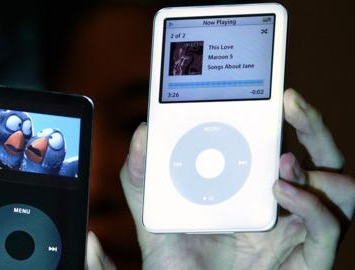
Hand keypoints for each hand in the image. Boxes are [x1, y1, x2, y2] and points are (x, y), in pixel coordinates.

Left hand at [120, 88, 354, 269]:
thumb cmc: (170, 251)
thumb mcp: (150, 207)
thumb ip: (140, 173)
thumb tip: (143, 132)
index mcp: (252, 184)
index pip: (286, 143)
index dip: (291, 116)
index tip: (277, 93)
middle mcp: (282, 202)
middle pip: (323, 157)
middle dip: (314, 125)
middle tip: (288, 103)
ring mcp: (296, 229)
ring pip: (341, 189)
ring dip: (320, 166)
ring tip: (283, 161)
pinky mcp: (305, 259)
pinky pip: (327, 227)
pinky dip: (312, 205)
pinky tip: (282, 192)